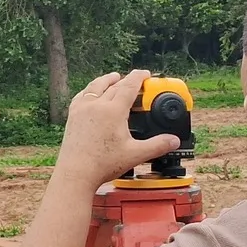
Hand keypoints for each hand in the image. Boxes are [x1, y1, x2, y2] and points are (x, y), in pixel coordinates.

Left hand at [52, 70, 179, 188]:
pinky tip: (91, 93)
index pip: (129, 86)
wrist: (76, 173)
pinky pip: (82, 95)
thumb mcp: (135, 154)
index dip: (139, 77)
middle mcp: (97, 104)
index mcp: (114, 110)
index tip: (146, 74)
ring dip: (107, 80)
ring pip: (96, 86)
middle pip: (114, 85)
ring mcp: (82, 108)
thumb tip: (173, 141)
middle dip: (126, 80)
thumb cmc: (102, 164)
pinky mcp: (72, 116)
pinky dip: (90, 90)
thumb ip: (157, 146)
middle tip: (135, 81)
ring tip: (114, 77)